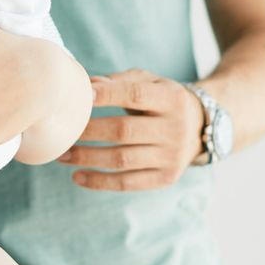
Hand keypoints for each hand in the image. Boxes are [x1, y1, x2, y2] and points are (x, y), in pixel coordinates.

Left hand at [61, 68, 203, 191]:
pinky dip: (99, 182)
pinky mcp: (166, 178)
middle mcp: (175, 128)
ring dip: (87, 158)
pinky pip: (128, 183)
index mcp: (171, 99)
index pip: (135, 95)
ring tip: (63, 155)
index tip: (81, 96)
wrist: (201, 128)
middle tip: (63, 131)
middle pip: (124, 131)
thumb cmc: (163, 100)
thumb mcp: (151, 82)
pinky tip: (78, 177)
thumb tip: (86, 85)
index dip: (108, 95)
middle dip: (88, 131)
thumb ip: (120, 81)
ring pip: (122, 160)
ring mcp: (172, 156)